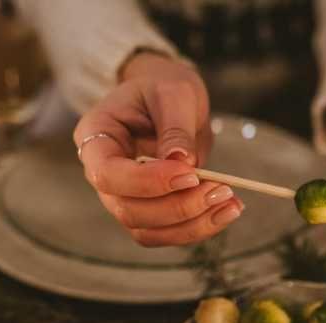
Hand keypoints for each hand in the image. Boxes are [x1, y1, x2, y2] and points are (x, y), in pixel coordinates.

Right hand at [73, 52, 240, 246]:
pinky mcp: (144, 208)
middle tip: (221, 190)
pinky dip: (194, 229)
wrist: (164, 99)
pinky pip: (163, 232)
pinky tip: (224, 212)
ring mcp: (120, 195)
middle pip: (127, 209)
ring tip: (230, 204)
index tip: (190, 173)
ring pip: (144, 229)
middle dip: (176, 207)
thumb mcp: (173, 92)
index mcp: (96, 137)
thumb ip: (175, 127)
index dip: (146, 182)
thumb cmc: (161, 87)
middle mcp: (101, 173)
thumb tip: (183, 162)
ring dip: (188, 225)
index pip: (107, 174)